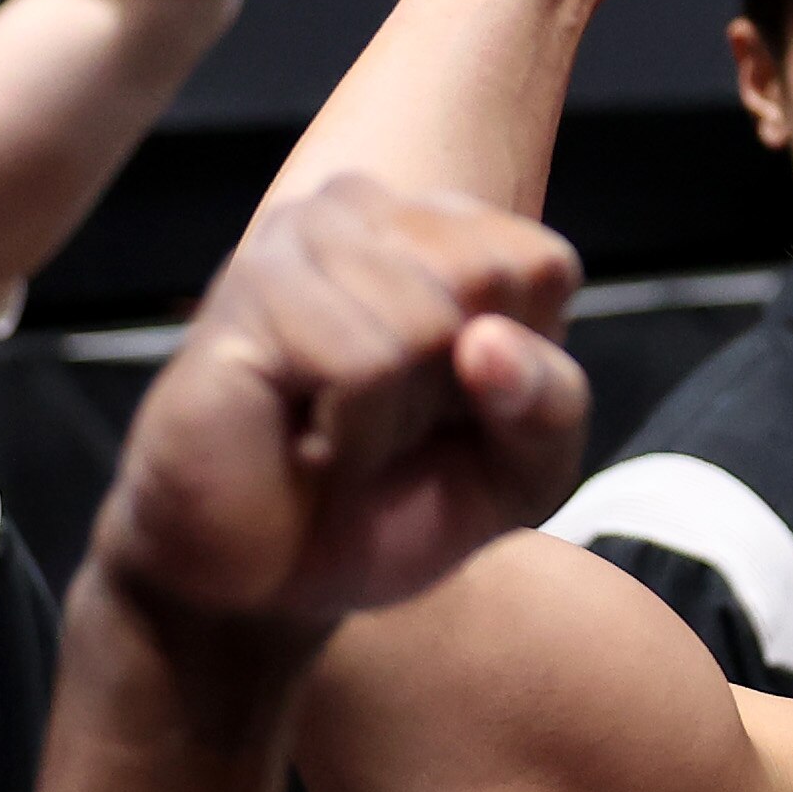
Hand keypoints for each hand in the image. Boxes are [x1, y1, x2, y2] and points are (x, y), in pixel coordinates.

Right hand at [95, 178, 588, 634]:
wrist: (269, 581)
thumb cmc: (395, 502)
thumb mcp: (522, 467)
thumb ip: (549, 402)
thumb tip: (490, 342)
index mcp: (435, 228)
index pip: (541, 266)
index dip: (523, 365)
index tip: (453, 401)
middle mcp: (358, 210)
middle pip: (488, 279)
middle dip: (460, 387)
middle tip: (390, 420)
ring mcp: (291, 243)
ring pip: (427, 322)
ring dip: (401, 417)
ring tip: (343, 431)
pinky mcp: (243, 299)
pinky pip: (363, 364)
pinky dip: (356, 436)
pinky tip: (307, 442)